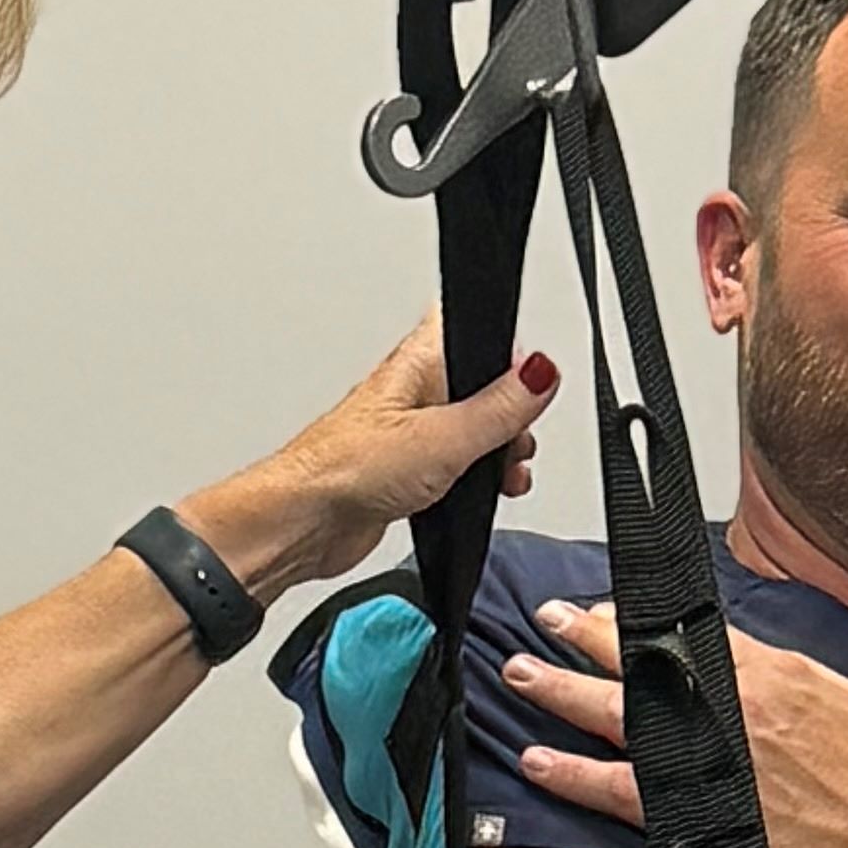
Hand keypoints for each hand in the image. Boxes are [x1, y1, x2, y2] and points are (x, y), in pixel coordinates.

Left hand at [202, 319, 549, 601]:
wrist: (304, 522)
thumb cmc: (347, 469)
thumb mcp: (446, 438)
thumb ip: (500, 408)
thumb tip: (542, 374)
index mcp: (421, 361)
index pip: (474, 324)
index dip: (510, 346)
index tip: (533, 381)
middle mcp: (415, 390)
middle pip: (483, 384)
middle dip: (512, 414)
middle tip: (516, 438)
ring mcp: (412, 431)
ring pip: (472, 428)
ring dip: (496, 452)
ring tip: (503, 472)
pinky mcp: (408, 470)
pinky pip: (455, 464)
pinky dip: (474, 478)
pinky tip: (477, 494)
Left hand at [503, 600, 847, 847]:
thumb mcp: (834, 696)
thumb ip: (777, 672)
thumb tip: (736, 656)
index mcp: (761, 676)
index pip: (682, 632)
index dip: (635, 619)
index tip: (603, 610)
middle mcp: (723, 711)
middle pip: (637, 664)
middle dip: (585, 638)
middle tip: (546, 622)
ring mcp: (701, 764)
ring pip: (614, 717)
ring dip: (560, 694)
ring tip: (521, 676)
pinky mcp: (690, 817)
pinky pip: (615, 790)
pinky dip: (573, 774)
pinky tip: (539, 763)